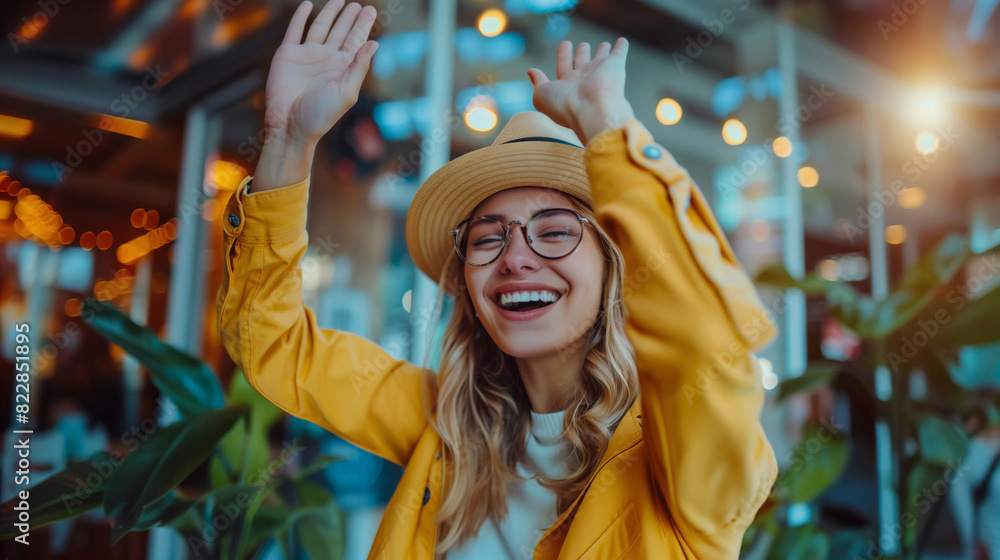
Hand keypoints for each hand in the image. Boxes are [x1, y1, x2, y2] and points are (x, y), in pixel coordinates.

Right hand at [264, 0, 378, 146]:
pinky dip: (300, 17)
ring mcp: (307, 55)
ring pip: (320, 27)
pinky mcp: (287, 55)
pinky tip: (307, 5)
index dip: (362, 26)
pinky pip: (295, 31)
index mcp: (342, 68)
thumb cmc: (321, 115)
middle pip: (340, 31)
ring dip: (329, 13)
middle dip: (349, 18)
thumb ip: (359, 67)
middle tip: (358, 4)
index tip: (370, 10)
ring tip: (339, 0)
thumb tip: (374, 43)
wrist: (290, 125)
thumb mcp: (346, 92)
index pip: (355, 41)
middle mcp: (326, 59)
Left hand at [527, 39, 635, 144]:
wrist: (591, 110)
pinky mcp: (615, 67)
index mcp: (567, 86)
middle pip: (583, 64)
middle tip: (583, 45)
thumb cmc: (563, 105)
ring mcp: (600, 74)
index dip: (564, 56)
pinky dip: (621, 47)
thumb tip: (531, 71)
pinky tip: (622, 41)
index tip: (565, 44)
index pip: (565, 68)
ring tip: (604, 44)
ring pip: (601, 59)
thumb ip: (538, 81)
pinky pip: (619, 54)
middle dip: (582, 53)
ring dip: (602, 51)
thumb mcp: (541, 94)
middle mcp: (584, 81)